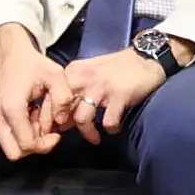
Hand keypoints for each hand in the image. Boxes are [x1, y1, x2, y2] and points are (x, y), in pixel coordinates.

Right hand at [0, 29, 64, 156]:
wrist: (8, 52)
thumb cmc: (31, 63)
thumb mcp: (55, 74)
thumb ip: (63, 97)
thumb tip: (61, 121)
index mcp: (11, 107)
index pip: (27, 145)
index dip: (46, 145)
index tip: (57, 133)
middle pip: (15, 153)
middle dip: (35, 146)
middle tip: (48, 131)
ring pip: (10, 147)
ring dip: (28, 139)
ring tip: (40, 119)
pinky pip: (8, 136)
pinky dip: (22, 132)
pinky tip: (32, 116)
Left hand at [50, 46, 169, 141]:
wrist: (146, 56)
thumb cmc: (117, 68)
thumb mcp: (90, 72)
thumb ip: (75, 91)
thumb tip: (61, 118)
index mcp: (74, 71)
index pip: (51, 97)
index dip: (49, 116)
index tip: (54, 129)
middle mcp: (84, 78)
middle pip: (62, 109)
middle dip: (63, 127)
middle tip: (69, 137)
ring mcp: (101, 86)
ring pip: (81, 119)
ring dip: (87, 133)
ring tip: (94, 138)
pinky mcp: (119, 95)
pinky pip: (108, 122)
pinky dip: (111, 129)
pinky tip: (114, 128)